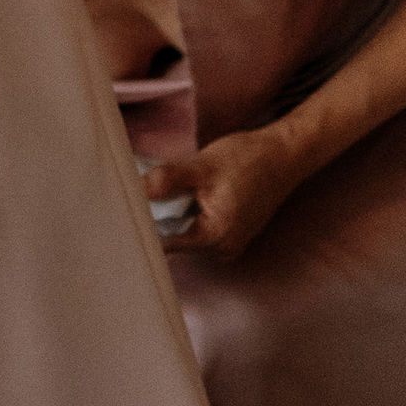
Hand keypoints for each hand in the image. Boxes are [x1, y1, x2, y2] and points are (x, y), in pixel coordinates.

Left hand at [144, 126, 309, 260]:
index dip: (143, 228)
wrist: (283, 155)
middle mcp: (224, 249)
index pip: (165, 245)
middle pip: (174, 242)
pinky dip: (187, 215)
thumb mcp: (201, 165)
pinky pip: (199, 230)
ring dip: (172, 217)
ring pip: (185, 235)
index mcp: (217, 237)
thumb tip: (134, 192)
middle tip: (138, 198)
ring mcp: (230, 244)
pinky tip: (185, 197)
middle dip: (157, 221)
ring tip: (164, 195)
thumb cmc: (246, 159)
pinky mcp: (231, 234)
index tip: (123, 215)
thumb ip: (167, 180)